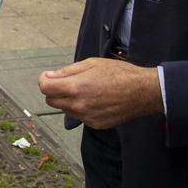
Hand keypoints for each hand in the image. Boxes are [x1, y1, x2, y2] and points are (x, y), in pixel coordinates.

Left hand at [38, 58, 162, 128]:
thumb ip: (67, 71)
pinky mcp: (95, 125)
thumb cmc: (119, 74)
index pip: (45, 87)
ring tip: (86, 90)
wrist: (142, 92)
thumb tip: (50, 76)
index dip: (44, 80)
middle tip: (67, 81)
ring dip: (68, 100)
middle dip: (54, 90)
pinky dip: (81, 108)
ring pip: (65, 109)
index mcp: (76, 87)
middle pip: (51, 100)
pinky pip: (80, 116)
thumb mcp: (91, 63)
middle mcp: (79, 105)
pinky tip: (96, 100)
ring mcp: (87, 117)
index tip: (49, 76)